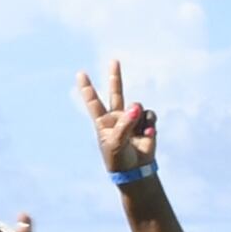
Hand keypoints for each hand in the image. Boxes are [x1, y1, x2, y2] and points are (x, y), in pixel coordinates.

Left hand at [78, 58, 156, 180]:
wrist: (135, 170)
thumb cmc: (119, 158)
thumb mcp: (116, 143)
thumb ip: (125, 124)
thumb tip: (136, 106)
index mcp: (103, 122)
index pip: (93, 102)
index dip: (87, 88)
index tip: (81, 73)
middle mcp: (117, 117)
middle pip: (116, 93)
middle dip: (115, 77)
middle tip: (114, 61)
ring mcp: (132, 119)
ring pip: (137, 106)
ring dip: (138, 118)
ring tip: (135, 133)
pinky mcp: (146, 123)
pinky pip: (149, 115)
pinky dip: (149, 125)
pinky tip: (147, 135)